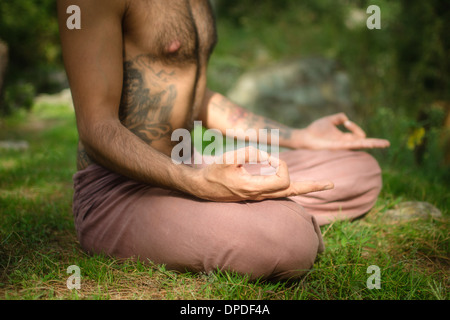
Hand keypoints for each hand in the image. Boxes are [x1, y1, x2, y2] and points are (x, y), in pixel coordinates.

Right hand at [191, 147, 333, 201]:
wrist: (200, 187)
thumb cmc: (213, 172)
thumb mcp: (229, 158)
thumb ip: (251, 154)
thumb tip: (268, 157)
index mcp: (255, 188)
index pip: (283, 180)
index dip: (282, 165)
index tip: (269, 157)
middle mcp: (260, 195)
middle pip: (292, 192)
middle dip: (311, 187)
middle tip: (331, 184)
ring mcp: (258, 197)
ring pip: (286, 194)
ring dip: (303, 187)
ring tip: (320, 185)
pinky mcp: (255, 195)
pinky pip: (277, 193)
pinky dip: (290, 187)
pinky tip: (296, 185)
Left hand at [292, 113, 389, 149]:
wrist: (304, 136)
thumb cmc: (314, 130)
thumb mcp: (329, 120)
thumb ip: (338, 118)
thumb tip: (346, 118)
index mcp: (344, 138)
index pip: (358, 135)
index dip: (356, 127)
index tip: (346, 122)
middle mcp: (345, 143)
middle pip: (364, 143)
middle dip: (376, 143)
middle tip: (387, 143)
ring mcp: (342, 146)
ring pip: (361, 145)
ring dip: (372, 144)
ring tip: (384, 143)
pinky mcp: (337, 147)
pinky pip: (351, 145)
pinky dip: (359, 142)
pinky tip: (366, 142)